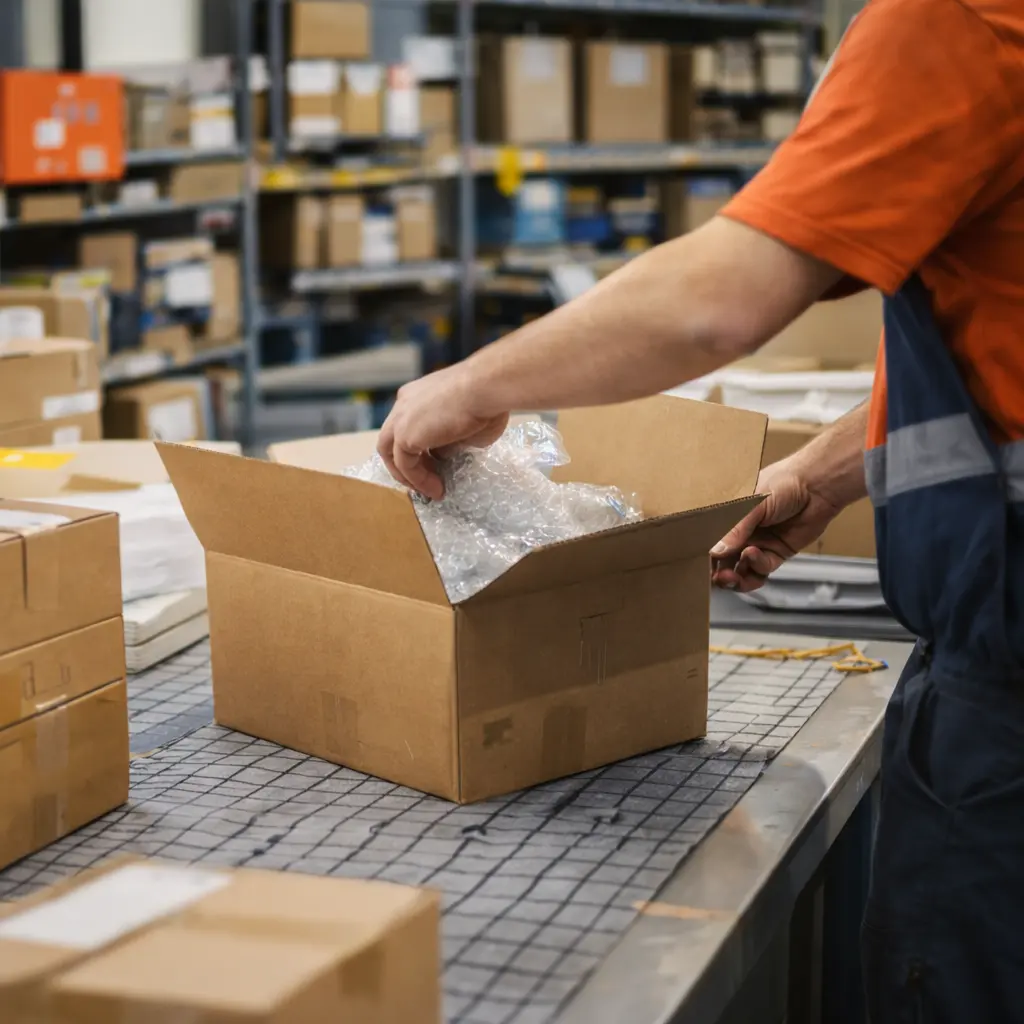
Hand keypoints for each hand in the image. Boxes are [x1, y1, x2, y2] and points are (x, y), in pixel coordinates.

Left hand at [377, 366, 508, 499]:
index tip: (434, 465)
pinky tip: (435, 489)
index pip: (407, 426)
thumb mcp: (463, 425)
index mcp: (416, 395)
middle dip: (406, 464)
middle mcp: (403, 403)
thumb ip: (448, 441)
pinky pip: (405, 466)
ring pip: (391, 454)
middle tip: (426, 480)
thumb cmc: (484, 401)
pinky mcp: (403, 436)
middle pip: (391, 440)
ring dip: (409, 476)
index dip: (418, 448)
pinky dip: (418, 480)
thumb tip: (442, 455)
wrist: (485, 388)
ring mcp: (400, 418)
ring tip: (431, 490)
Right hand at [711, 456, 842, 592]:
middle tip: (717, 577)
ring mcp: (759, 544)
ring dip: (736, 578)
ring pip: (741, 570)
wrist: (819, 486)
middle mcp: (742, 532)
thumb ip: (735, 530)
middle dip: (719, 572)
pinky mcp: (777, 553)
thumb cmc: (784, 483)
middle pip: (724, 561)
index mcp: (730, 517)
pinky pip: (762, 569)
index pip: (711, 540)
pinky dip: (756, 567)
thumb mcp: (753, 505)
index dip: (705, 555)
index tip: (700, 565)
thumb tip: (716, 551)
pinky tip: (753, 555)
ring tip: (732, 577)